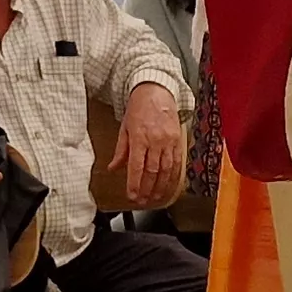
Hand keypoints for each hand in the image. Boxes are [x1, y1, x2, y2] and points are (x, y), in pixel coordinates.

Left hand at [117, 88, 189, 210]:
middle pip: (152, 172)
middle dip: (147, 189)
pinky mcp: (178, 140)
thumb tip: (113, 168)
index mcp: (139, 138)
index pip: (137, 167)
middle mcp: (155, 141)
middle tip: (142, 201)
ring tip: (155, 197)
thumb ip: (121, 150)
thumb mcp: (124, 128)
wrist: (156, 91)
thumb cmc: (139, 108)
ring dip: (161, 187)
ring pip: (166, 170)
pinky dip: (173, 176)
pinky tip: (169, 185)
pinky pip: (177, 162)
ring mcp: (169, 141)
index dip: (135, 184)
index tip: (132, 196)